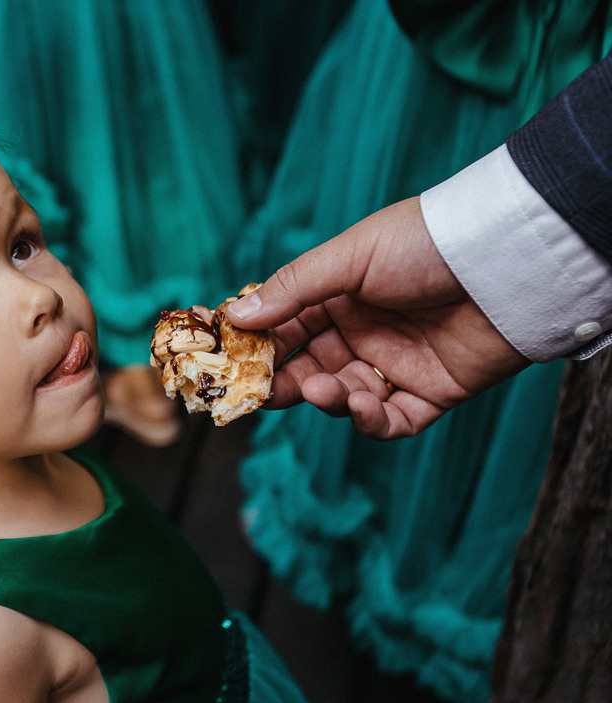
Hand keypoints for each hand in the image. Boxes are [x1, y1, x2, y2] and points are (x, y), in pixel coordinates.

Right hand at [226, 197, 529, 438]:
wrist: (506, 260)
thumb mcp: (349, 257)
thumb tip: (236, 316)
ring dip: (329, 399)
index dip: (260, 348)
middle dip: (287, 383)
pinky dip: (371, 422)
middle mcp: (364, 332)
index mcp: (339, 297)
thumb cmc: (425, 243)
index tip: (233, 363)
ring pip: (345, 398)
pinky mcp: (432, 393)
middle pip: (309, 370)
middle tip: (265, 391)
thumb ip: (292, 289)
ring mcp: (396, 364)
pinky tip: (362, 407)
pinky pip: (393, 422)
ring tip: (326, 390)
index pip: (287, 329)